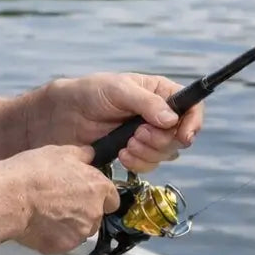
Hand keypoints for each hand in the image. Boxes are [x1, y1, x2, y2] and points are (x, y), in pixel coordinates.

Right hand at [0, 145, 119, 254]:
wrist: (9, 197)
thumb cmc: (34, 171)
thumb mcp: (59, 152)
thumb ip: (81, 154)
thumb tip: (89, 155)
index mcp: (98, 188)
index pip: (112, 198)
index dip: (98, 194)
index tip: (85, 191)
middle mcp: (94, 213)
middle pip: (96, 215)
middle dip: (82, 209)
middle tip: (60, 198)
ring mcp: (78, 233)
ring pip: (79, 230)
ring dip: (69, 223)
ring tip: (46, 210)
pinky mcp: (61, 247)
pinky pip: (62, 240)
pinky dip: (53, 234)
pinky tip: (38, 221)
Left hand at [33, 73, 204, 172]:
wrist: (62, 116)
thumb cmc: (89, 93)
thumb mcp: (118, 89)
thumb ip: (145, 103)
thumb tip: (171, 119)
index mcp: (159, 93)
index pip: (191, 107)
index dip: (192, 122)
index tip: (183, 135)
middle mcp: (158, 115)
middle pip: (180, 135)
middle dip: (160, 140)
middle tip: (136, 135)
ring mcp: (147, 135)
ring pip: (166, 153)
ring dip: (148, 153)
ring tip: (126, 145)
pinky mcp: (134, 153)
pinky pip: (149, 164)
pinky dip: (138, 163)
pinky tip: (120, 155)